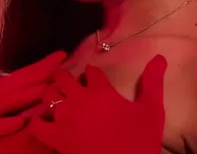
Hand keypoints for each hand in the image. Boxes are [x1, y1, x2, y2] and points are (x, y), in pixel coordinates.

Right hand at [0, 51, 67, 153]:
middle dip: (41, 72)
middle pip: (19, 82)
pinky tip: (23, 122)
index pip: (24, 74)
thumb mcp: (3, 108)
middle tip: (61, 61)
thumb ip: (21, 98)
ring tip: (48, 90)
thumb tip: (46, 88)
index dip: (43, 64)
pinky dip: (8, 124)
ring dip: (29, 95)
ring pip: (9, 102)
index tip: (63, 54)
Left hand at [28, 54, 167, 153]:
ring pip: (48, 95)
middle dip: (68, 78)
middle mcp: (78, 99)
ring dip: (53, 94)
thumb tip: (160, 57)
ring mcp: (63, 119)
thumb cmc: (139, 139)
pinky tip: (47, 122)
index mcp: (100, 90)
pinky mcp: (55, 139)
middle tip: (75, 87)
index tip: (96, 80)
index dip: (93, 73)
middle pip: (63, 77)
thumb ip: (153, 82)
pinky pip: (36, 124)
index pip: (90, 70)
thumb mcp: (152, 109)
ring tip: (61, 100)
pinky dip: (38, 120)